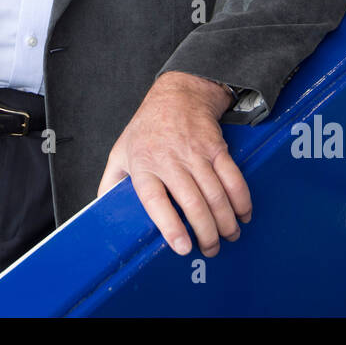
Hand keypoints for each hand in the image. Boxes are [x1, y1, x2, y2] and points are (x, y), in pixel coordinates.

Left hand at [97, 71, 251, 256]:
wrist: (178, 95)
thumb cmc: (147, 129)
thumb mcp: (120, 152)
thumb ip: (111, 182)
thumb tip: (102, 210)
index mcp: (143, 164)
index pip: (155, 199)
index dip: (169, 225)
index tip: (182, 246)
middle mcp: (170, 159)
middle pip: (192, 202)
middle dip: (206, 232)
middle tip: (209, 249)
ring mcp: (195, 153)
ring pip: (215, 194)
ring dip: (225, 221)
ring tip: (227, 237)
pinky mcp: (217, 148)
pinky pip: (233, 178)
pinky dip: (241, 200)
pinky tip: (243, 214)